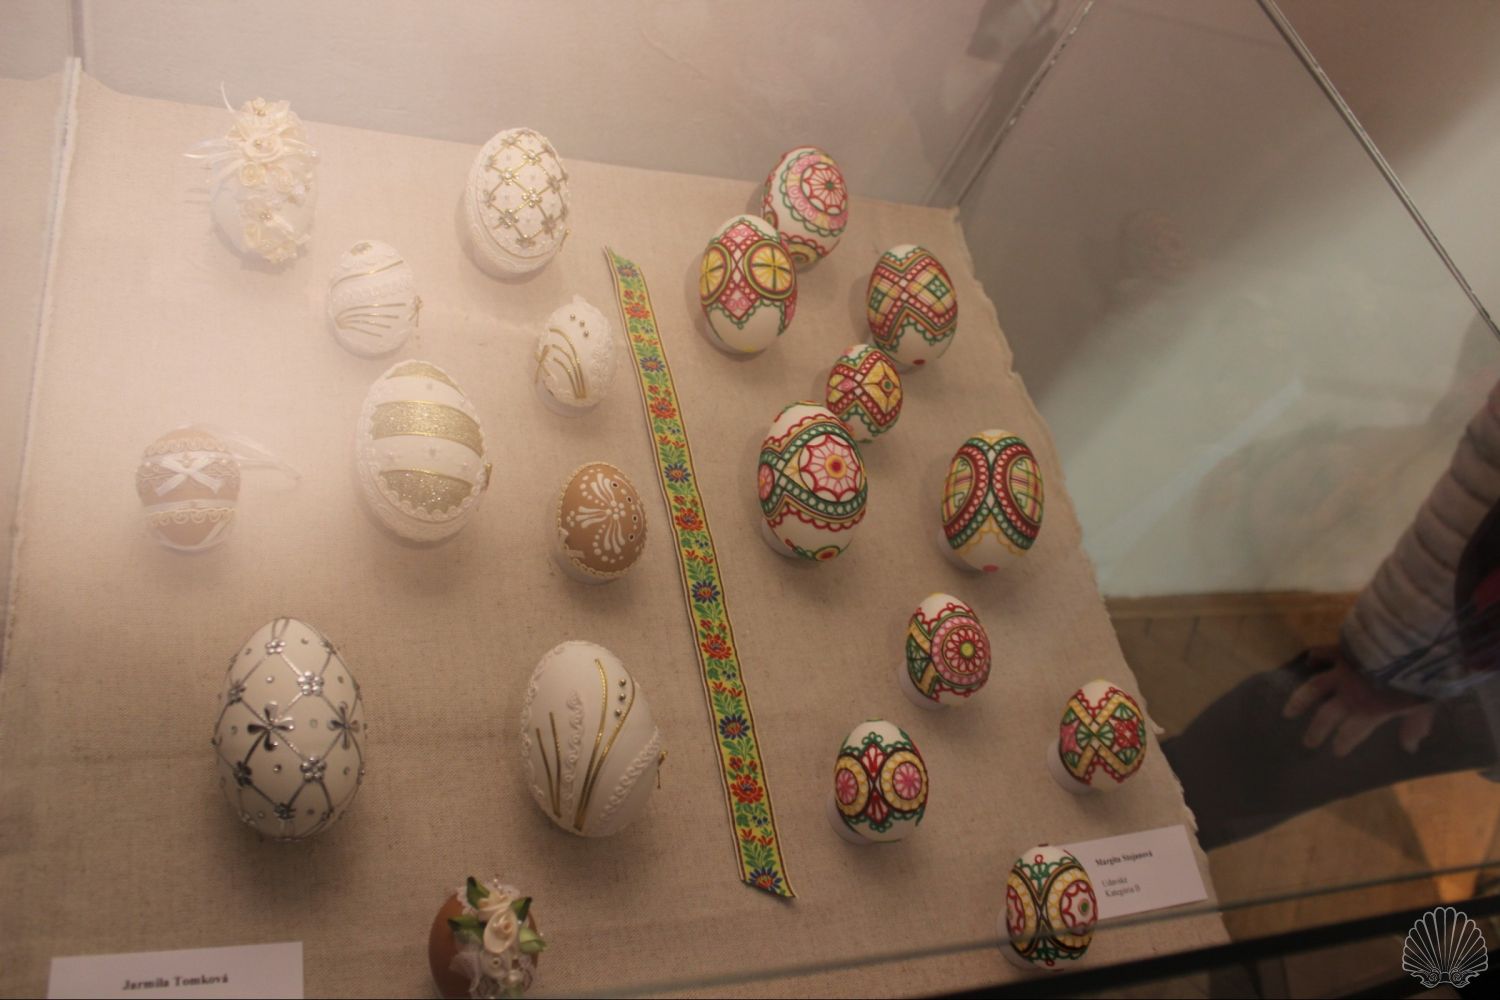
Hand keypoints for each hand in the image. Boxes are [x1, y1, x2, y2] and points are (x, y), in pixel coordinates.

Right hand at [1282, 650, 1436, 755]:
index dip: (1343, 743)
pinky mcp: (1343, 650)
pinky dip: (1316, 657)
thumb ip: (1415, 725)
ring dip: (1300, 701)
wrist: (1410, 643)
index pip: (1350, 732)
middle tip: (1309, 743)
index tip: (1337, 752)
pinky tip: (1309, 660)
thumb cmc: (1421, 677)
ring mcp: (1342, 672)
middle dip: (1316, 731)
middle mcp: (1349, 695)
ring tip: (1288, 712)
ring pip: (1314, 688)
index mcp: (1370, 711)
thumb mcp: (1424, 704)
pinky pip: (1324, 653)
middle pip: (1327, 716)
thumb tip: (1411, 747)